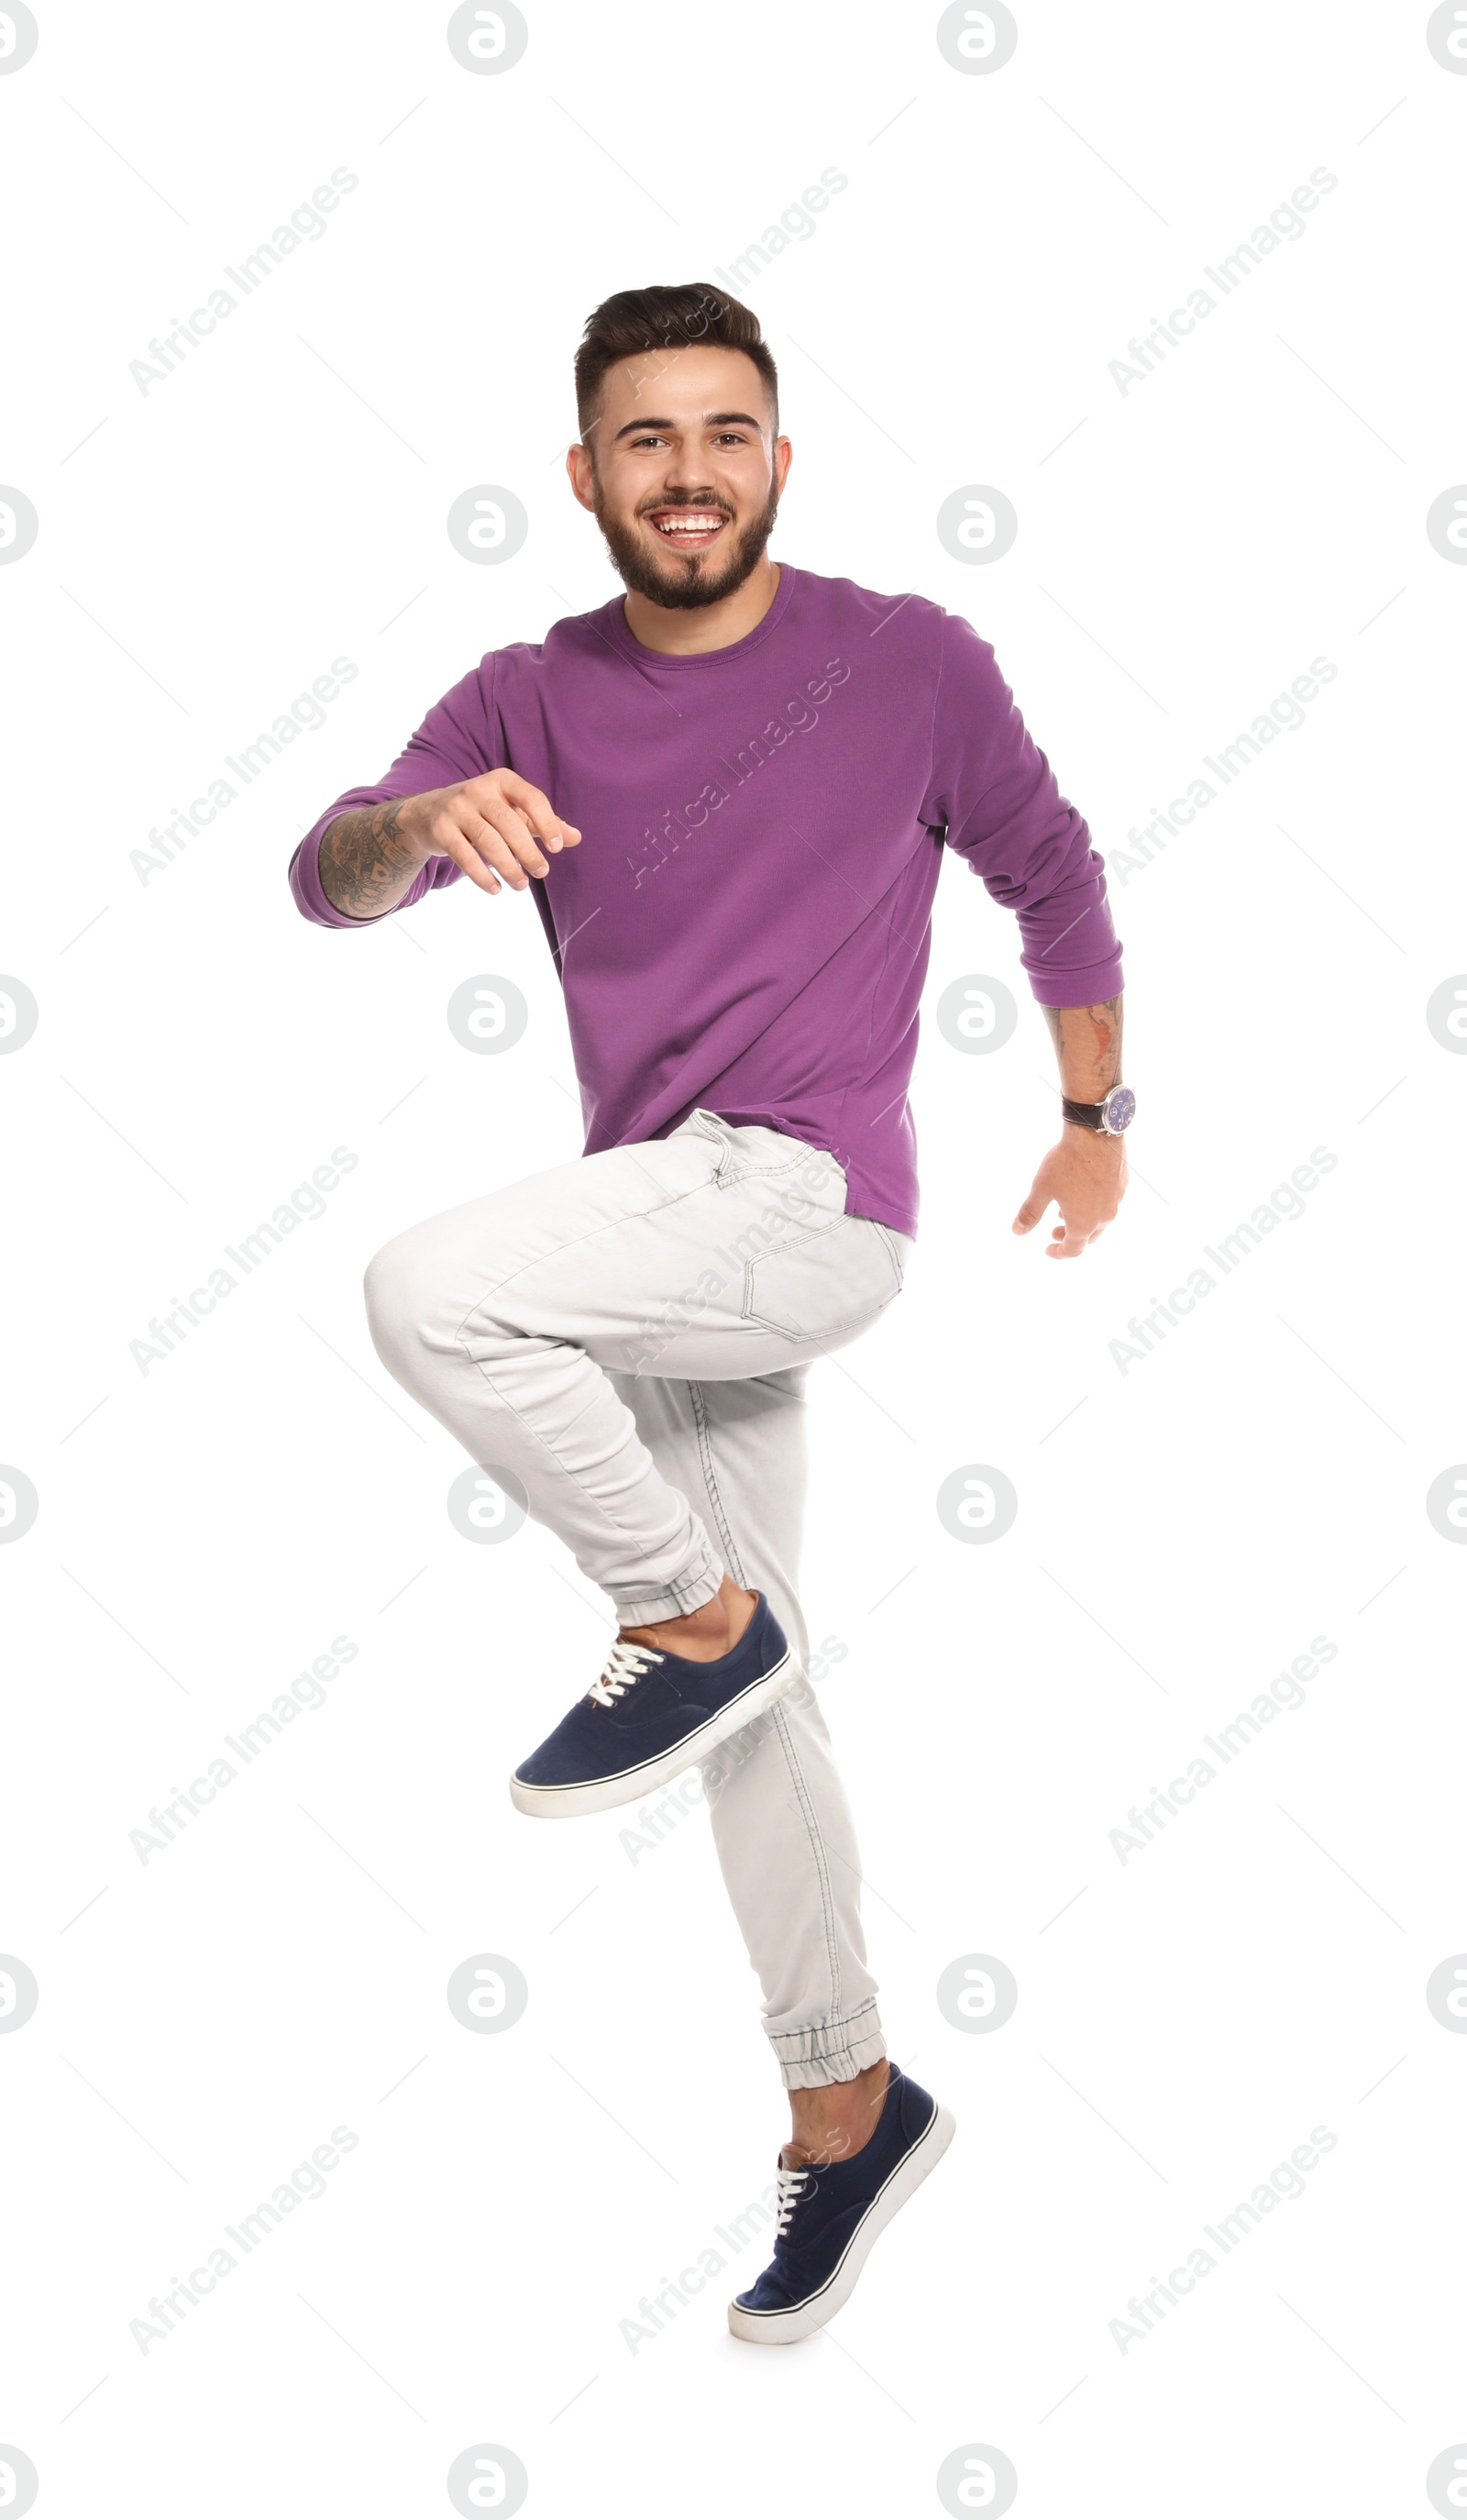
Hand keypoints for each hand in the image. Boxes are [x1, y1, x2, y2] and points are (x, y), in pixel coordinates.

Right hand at [404, 770, 581, 895]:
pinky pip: (465, 856)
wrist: (428, 812)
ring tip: (521, 885)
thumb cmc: (483, 812)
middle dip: (528, 852)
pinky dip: (482, 876)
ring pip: (488, 841)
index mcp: (502, 780)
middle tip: (542, 872)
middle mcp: (478, 789)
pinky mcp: (440, 830)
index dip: (546, 822)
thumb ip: (543, 823)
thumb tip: (575, 838)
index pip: (531, 798)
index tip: (556, 848)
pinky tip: (496, 889)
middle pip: (509, 824)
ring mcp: (456, 808)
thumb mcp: (512, 811)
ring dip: (508, 867)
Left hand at [1012, 1124, 1126, 1258]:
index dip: (1058, 1252)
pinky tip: (1084, 1191)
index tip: (1048, 1249)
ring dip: (1083, 1221)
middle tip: (1054, 1230)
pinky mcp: (1122, 1184)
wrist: (1095, 1134)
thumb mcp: (1042, 1189)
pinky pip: (1108, 1202)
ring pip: (1100, 1220)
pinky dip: (1095, 1205)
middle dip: (1070, 1237)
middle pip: (1089, 1237)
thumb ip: (1030, 1213)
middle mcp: (1104, 1216)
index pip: (1073, 1250)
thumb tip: (1017, 1231)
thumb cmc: (1066, 1163)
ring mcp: (1116, 1200)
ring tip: (1066, 1211)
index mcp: (1084, 1223)